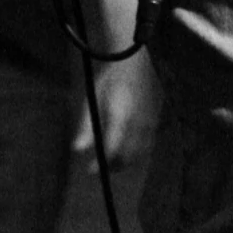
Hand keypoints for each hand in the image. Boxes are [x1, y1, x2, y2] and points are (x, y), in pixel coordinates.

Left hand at [73, 51, 162, 170]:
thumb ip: (87, 126)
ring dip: (124, 161)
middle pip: (127, 156)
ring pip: (139, 153)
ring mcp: (150, 121)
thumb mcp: (94, 99)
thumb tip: (76, 150)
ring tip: (110, 161)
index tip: (90, 170)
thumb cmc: (111, 81)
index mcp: (121, 114)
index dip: (102, 163)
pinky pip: (147, 144)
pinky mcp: (156, 120)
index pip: (113, 148)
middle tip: (98, 168)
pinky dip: (135, 152)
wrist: (137, 62)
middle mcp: (138, 120)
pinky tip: (124, 148)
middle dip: (112, 166)